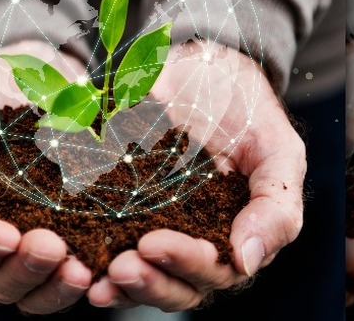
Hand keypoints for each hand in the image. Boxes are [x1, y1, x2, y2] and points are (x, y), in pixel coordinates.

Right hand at [0, 40, 93, 314]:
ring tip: (78, 268)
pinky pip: (73, 277)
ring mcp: (27, 252)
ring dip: (55, 286)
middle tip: (48, 246)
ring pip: (36, 292)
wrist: (20, 77)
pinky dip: (84, 280)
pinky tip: (100, 269)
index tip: (2, 232)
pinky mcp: (69, 242)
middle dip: (22, 270)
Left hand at [87, 40, 306, 310]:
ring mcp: (155, 229)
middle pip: (175, 285)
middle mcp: (194, 242)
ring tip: (98, 279)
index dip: (185, 263)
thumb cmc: (247, 113)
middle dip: (148, 282)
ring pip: (142, 277)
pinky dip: (93, 262)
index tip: (153, 243)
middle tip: (122, 265)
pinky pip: (107, 247)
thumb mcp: (277, 151)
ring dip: (120, 285)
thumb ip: (275, 207)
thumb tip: (246, 261)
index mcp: (233, 237)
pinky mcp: (121, 211)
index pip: (213, 270)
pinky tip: (76, 267)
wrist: (202, 68)